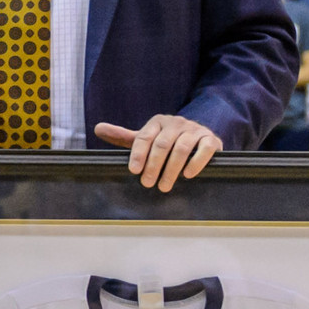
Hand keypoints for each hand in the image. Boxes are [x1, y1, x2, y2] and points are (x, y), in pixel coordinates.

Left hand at [94, 114, 221, 191]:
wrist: (199, 136)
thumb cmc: (167, 141)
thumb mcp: (146, 137)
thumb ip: (124, 136)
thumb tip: (97, 128)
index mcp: (158, 122)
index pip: (144, 137)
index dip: (138, 154)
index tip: (134, 171)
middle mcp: (176, 123)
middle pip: (162, 144)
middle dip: (153, 166)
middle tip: (148, 184)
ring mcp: (195, 130)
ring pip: (181, 148)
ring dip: (172, 169)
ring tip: (164, 186)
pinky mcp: (211, 139)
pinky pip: (204, 149)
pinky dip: (196, 162)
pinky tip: (187, 175)